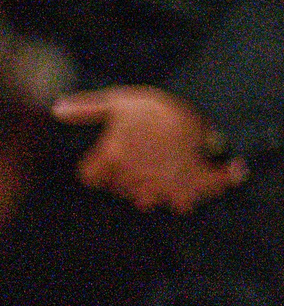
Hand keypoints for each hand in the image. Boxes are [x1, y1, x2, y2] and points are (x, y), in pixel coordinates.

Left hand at [51, 87, 244, 213]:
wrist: (205, 110)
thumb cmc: (157, 106)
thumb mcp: (119, 100)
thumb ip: (87, 109)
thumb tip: (57, 110)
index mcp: (112, 156)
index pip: (90, 178)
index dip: (98, 171)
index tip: (109, 161)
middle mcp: (132, 176)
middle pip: (120, 190)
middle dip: (127, 180)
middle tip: (141, 160)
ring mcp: (159, 186)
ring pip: (146, 201)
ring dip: (151, 191)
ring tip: (161, 173)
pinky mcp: (187, 189)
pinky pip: (181, 205)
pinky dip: (185, 199)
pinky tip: (189, 185)